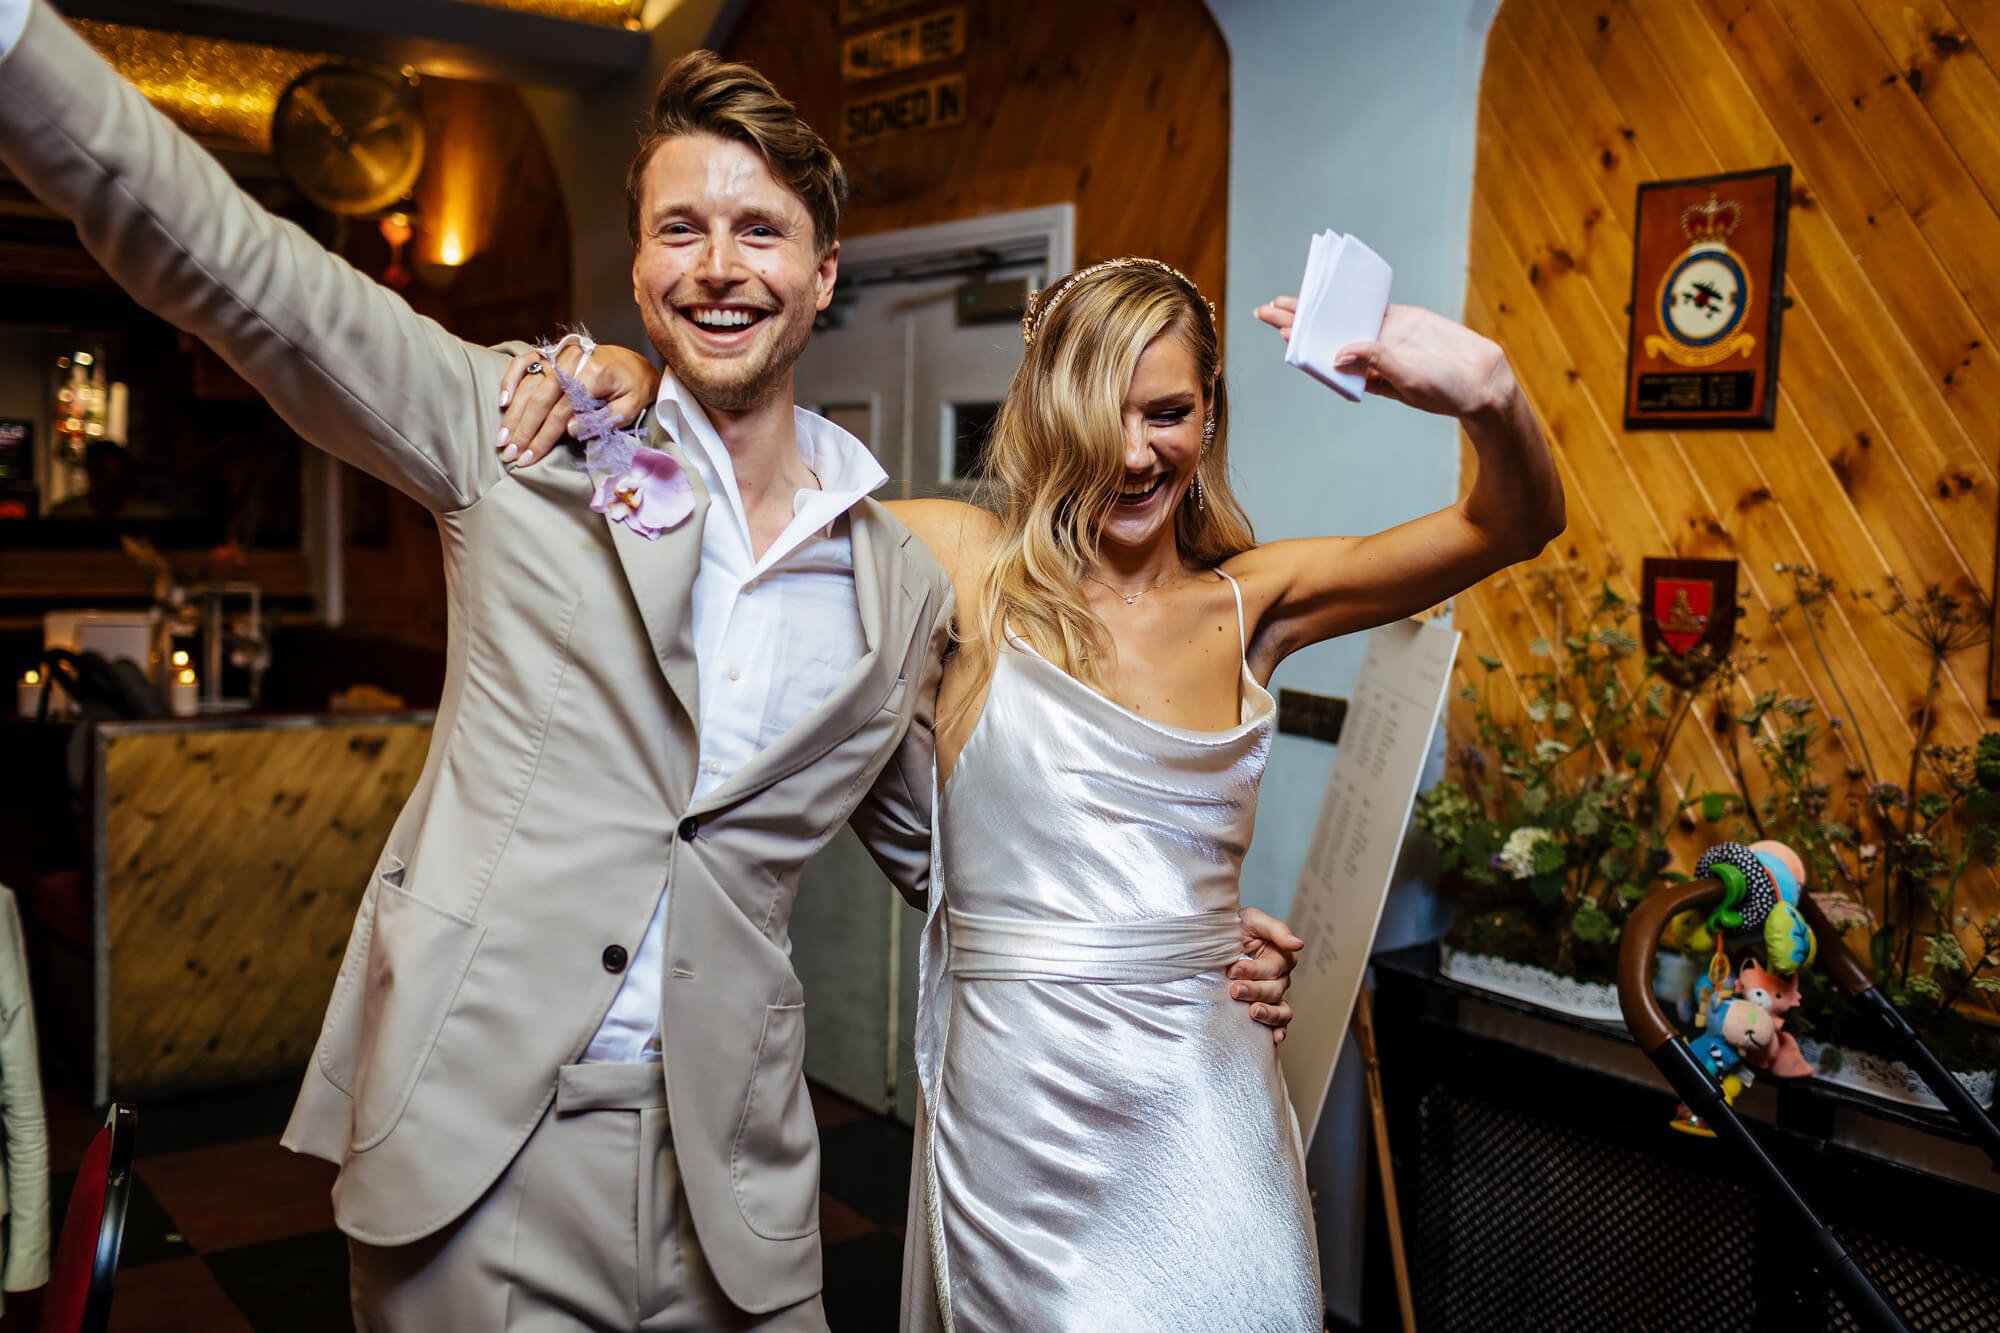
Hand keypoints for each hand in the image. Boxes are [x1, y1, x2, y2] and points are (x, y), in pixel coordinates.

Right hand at [497, 340, 659, 467]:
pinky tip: (503, 402)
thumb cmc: (633, 388)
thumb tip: (569, 430)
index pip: (561, 411)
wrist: (633, 363)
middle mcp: (572, 360)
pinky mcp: (551, 353)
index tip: (529, 458)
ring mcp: (559, 354)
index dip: (543, 437)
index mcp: (593, 373)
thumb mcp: (629, 408)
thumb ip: (600, 420)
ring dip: (513, 414)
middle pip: (540, 399)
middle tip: (509, 454)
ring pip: (528, 384)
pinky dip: (511, 380)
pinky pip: (525, 363)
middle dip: (523, 430)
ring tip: (502, 439)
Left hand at [1231, 907, 1303, 1043]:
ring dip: (1269, 1013)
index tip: (1232, 970)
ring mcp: (1272, 995)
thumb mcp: (1251, 919)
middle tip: (1234, 990)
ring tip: (1254, 1012)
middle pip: (1275, 989)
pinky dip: (1279, 1031)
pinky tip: (1274, 1038)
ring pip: (1281, 1009)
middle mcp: (1279, 977)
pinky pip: (1279, 1024)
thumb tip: (1299, 944)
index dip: (1254, 970)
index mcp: (1279, 955)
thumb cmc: (1232, 926)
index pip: (1274, 967)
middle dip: (1255, 990)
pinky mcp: (1263, 1008)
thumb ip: (1276, 930)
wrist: (1210, 940)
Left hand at [1256, 299, 1515, 419]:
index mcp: (1365, 375)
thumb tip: (1340, 352)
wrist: (1484, 381)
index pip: (1324, 355)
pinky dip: (1354, 293)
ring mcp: (1386, 336)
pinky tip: (1333, 284)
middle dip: (1299, 320)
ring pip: (1345, 317)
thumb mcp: (1410, 379)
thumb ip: (1378, 361)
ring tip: (1290, 297)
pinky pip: (1373, 304)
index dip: (1302, 342)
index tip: (1280, 329)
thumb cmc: (1447, 391)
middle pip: (1327, 334)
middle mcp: (1370, 356)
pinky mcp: (1404, 320)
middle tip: (1266, 308)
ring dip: (1320, 306)